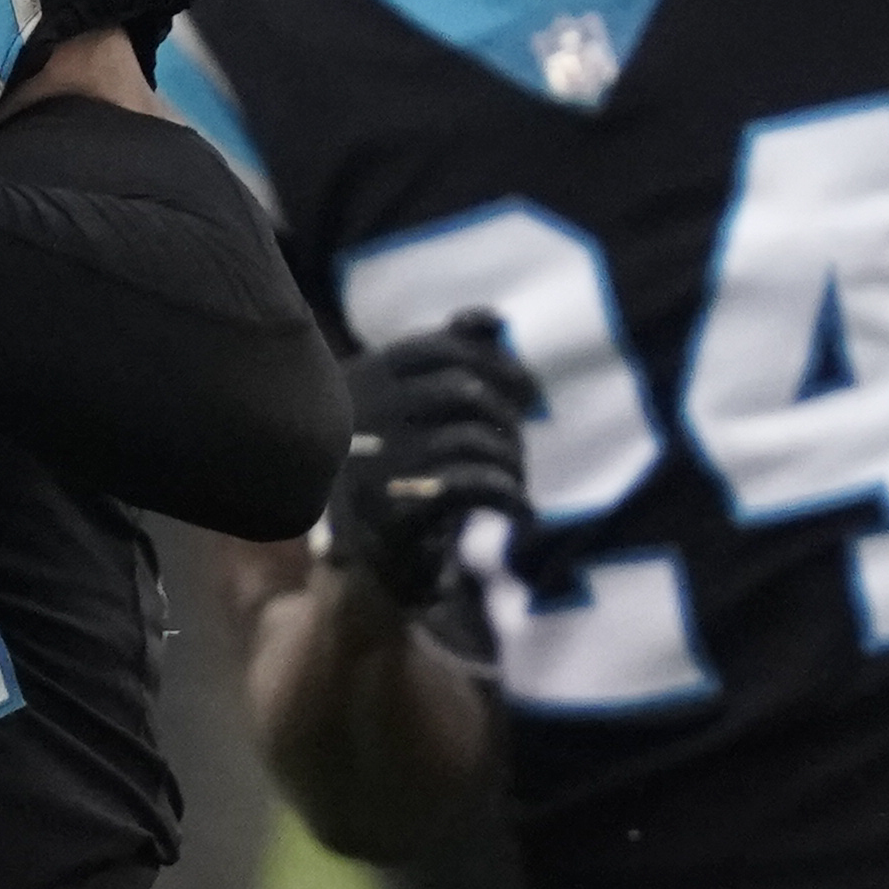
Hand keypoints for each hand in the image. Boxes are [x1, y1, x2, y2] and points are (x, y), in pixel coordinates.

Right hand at [330, 314, 537, 612]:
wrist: (361, 569)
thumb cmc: (396, 475)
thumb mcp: (409, 410)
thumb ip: (447, 358)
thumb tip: (494, 319)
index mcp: (359, 382)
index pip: (440, 348)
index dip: (498, 364)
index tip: (529, 392)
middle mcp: (359, 418)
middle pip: (465, 391)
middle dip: (509, 416)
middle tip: (519, 444)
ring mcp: (374, 467)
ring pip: (475, 439)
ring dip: (513, 461)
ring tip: (516, 482)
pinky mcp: (395, 515)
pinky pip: (475, 486)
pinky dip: (512, 497)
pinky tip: (521, 513)